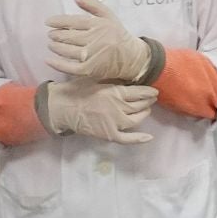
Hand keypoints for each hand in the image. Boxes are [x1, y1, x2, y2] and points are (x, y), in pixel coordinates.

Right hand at [42, 80, 157, 143]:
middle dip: (148, 101)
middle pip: (139, 105)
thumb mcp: (96, 78)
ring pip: (136, 120)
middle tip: (152, 99)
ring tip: (146, 109)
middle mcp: (117, 107)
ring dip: (144, 114)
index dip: (149, 92)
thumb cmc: (77, 90)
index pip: (138, 92)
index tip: (154, 91)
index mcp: (114, 92)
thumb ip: (112, 80)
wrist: (62, 107)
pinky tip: (149, 137)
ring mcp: (114, 122)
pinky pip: (127, 139)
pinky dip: (138, 139)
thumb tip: (129, 79)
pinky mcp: (108, 134)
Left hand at [46, 0, 157, 82]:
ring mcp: (94, 55)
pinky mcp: (92, 69)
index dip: (59, 21)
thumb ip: (92, 5)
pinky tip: (49, 60)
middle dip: (56, 35)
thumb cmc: (118, 35)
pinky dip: (58, 64)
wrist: (132, 57)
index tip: (48, 22)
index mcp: (99, 25)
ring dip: (56, 47)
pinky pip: (71, 67)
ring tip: (51, 44)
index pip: (74, 22)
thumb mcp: (109, 16)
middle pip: (70, 36)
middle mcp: (96, 39)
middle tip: (50, 34)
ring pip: (68, 51)